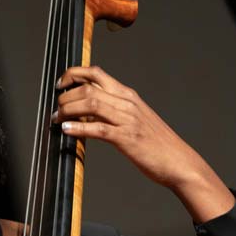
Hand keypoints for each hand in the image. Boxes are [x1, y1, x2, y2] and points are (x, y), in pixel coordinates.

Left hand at [53, 64, 234, 221]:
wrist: (179, 162)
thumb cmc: (157, 144)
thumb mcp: (135, 120)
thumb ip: (113, 112)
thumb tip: (86, 111)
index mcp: (128, 95)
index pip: (97, 73)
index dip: (74, 74)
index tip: (61, 83)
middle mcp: (127, 103)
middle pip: (89, 87)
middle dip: (66, 96)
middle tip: (56, 108)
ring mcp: (127, 120)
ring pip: (90, 103)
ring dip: (67, 110)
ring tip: (56, 119)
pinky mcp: (126, 138)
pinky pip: (97, 128)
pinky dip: (78, 128)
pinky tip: (66, 130)